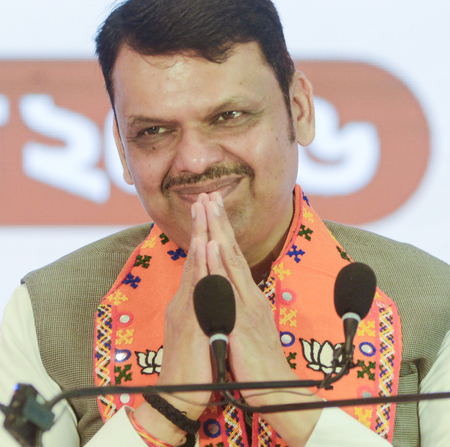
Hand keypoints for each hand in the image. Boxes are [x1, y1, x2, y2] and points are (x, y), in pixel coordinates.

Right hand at [134, 200, 212, 442]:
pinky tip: (204, 246)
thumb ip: (205, 307)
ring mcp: (186, 306)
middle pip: (196, 255)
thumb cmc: (194, 363)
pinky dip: (201, 264)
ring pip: (196, 265)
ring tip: (203, 208)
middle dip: (202, 224)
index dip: (207, 235)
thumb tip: (213, 291)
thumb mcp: (202, 329)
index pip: (201, 261)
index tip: (211, 211)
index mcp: (192, 300)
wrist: (179, 394)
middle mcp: (187, 298)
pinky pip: (197, 287)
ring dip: (201, 235)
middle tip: (204, 196)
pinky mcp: (188, 319)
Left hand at [200, 192, 321, 446]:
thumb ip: (238, 309)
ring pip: (230, 261)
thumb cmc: (259, 364)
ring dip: (218, 231)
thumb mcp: (247, 331)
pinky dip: (219, 263)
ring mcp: (246, 304)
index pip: (232, 257)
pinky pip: (228, 287)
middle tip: (209, 194)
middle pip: (232, 250)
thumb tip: (230, 295)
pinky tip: (212, 244)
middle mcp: (248, 294)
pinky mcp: (242, 319)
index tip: (211, 209)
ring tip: (209, 206)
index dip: (221, 232)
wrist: (276, 392)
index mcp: (247, 296)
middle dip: (219, 220)